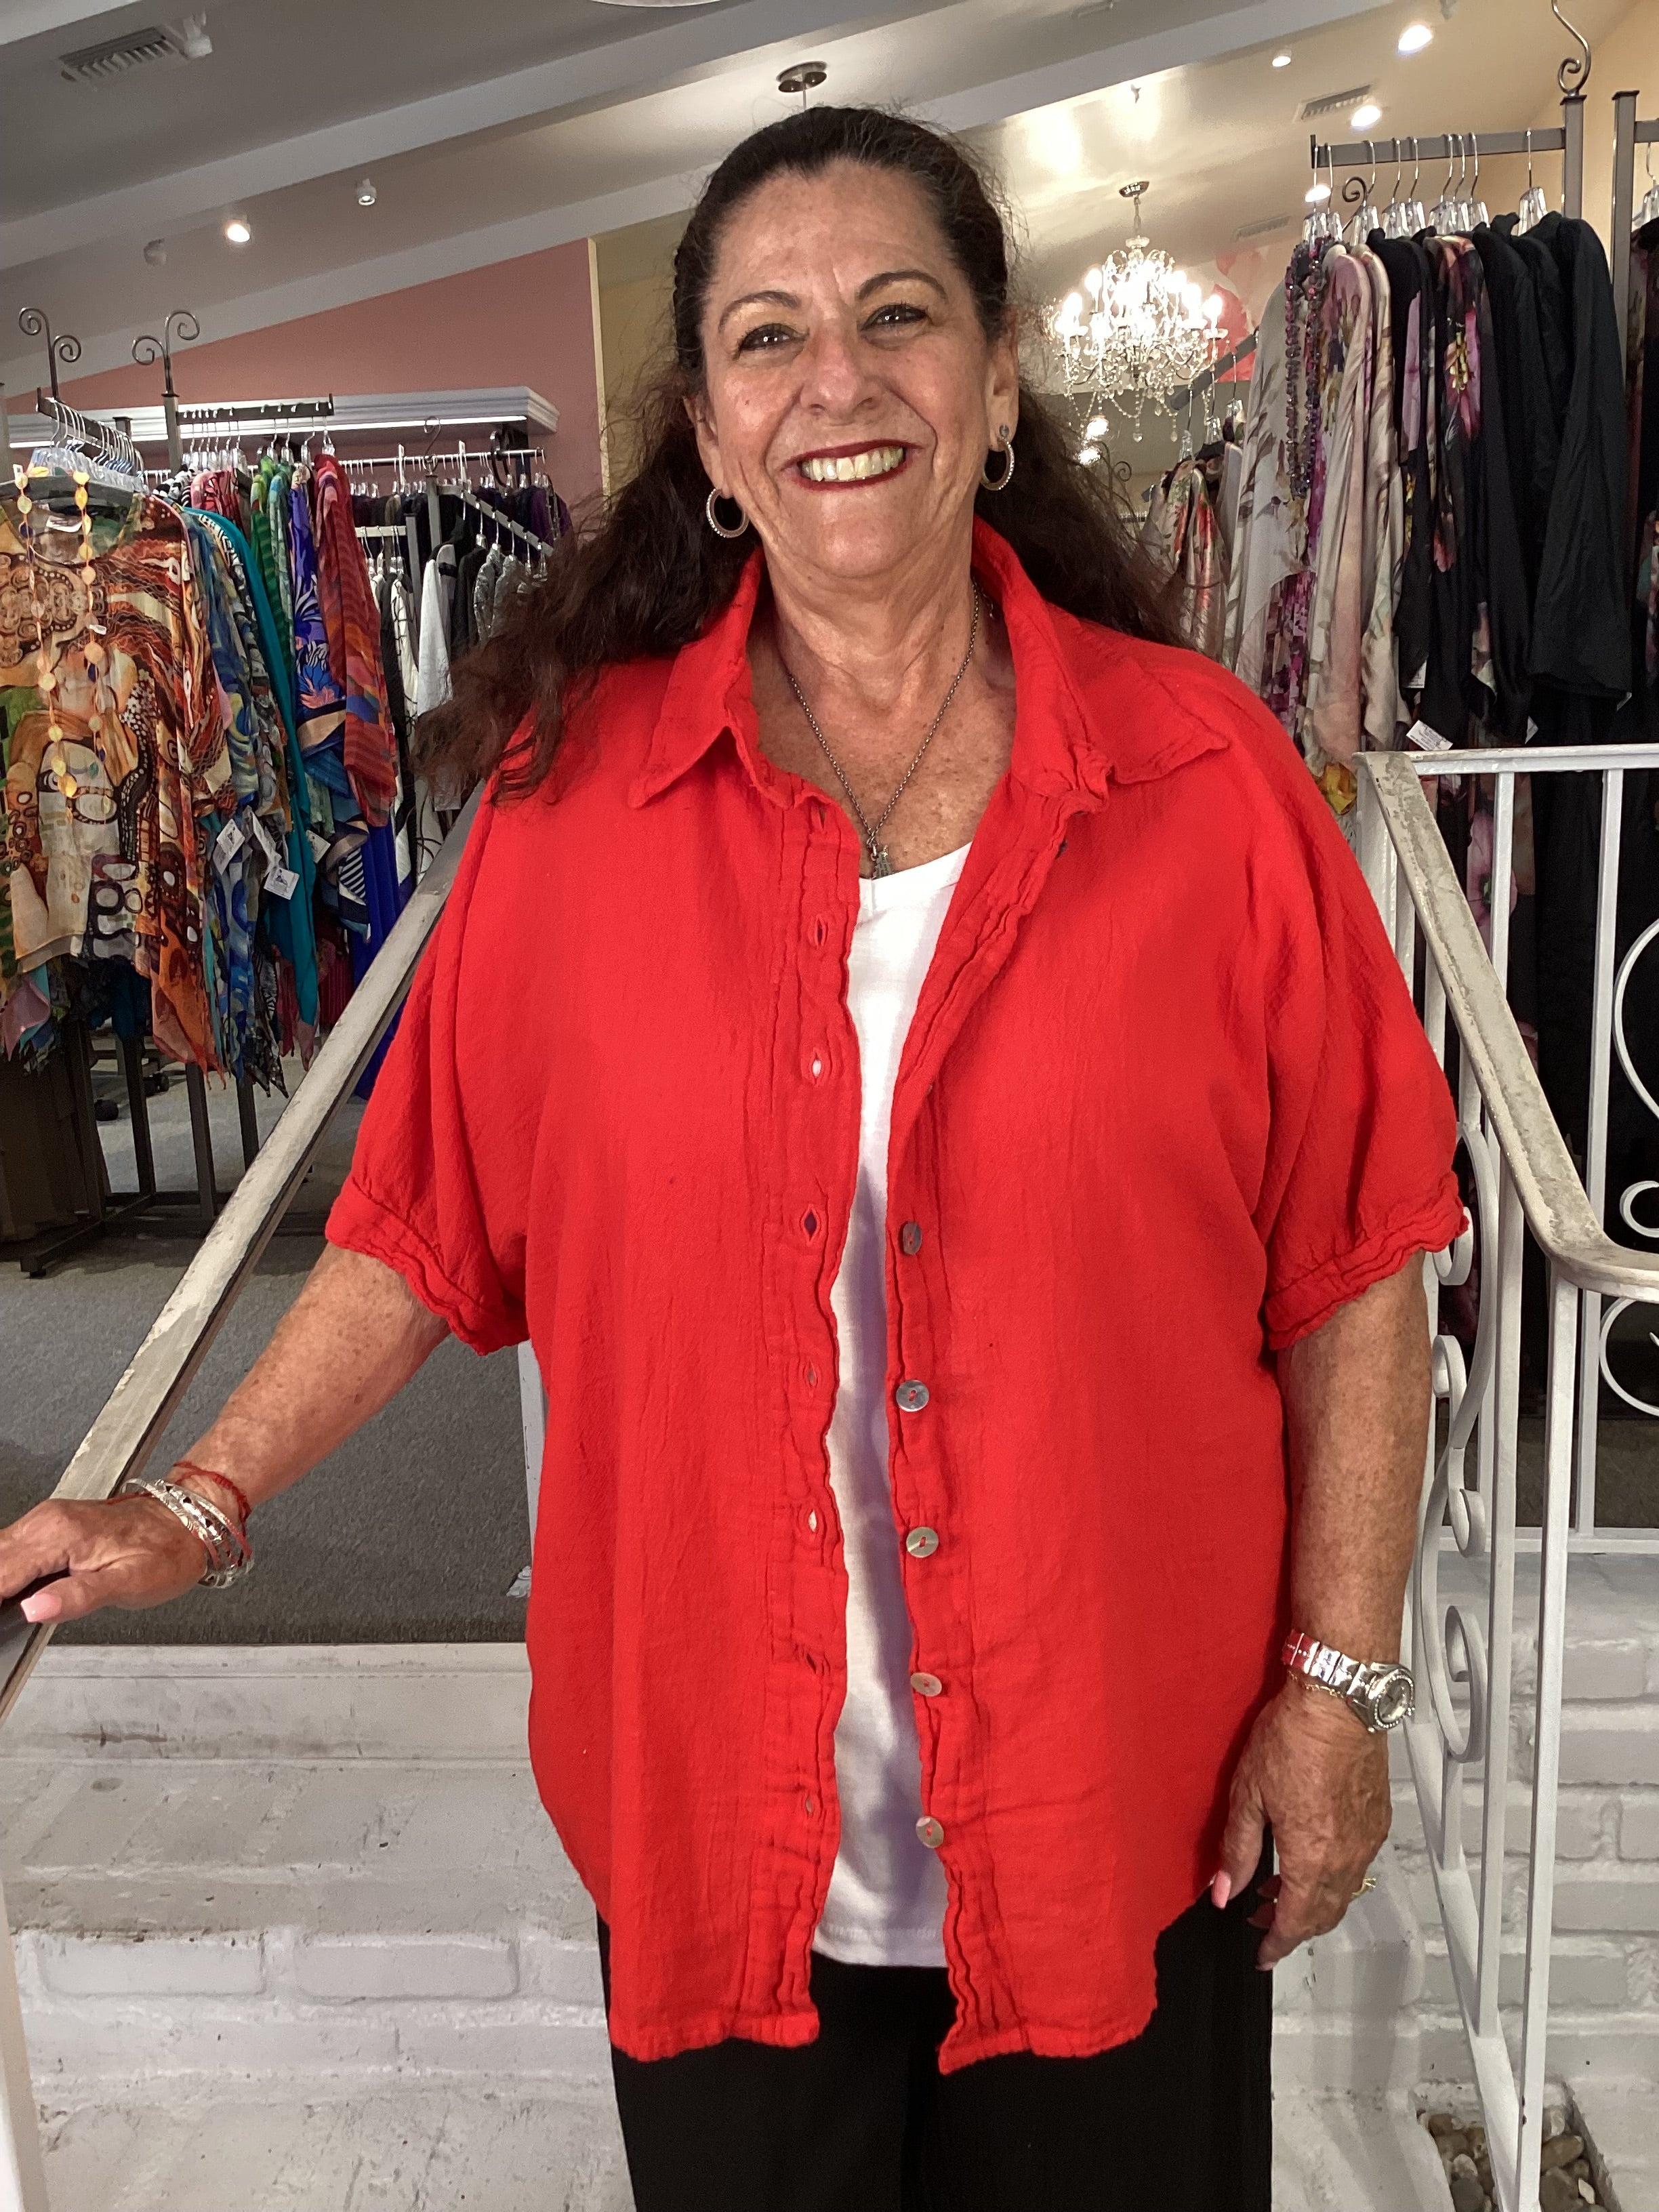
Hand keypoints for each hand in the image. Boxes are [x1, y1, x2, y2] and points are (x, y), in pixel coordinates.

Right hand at [0, 1496, 208, 1626]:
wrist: (186, 1522)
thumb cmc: (165, 1552)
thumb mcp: (128, 1583)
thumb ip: (77, 1596)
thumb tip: (34, 1609)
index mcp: (60, 1534)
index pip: (0, 1572)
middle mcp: (47, 1522)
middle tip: (5, 1622)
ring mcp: (46, 1522)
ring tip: (8, 1613)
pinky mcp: (49, 1528)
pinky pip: (11, 1550)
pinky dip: (5, 1574)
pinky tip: (13, 1596)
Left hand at [1212, 1677, 1389, 1967]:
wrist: (1340, 1700)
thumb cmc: (1295, 1737)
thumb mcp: (1249, 1794)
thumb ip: (1236, 1849)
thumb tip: (1223, 1892)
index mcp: (1312, 1858)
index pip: (1294, 1922)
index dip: (1275, 1944)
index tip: (1261, 1955)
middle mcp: (1347, 1858)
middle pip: (1323, 1915)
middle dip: (1292, 1926)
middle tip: (1261, 1921)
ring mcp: (1367, 1840)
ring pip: (1344, 1893)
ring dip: (1314, 1902)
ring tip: (1279, 1887)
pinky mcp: (1378, 1820)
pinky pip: (1358, 1866)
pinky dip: (1334, 1877)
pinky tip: (1311, 1856)